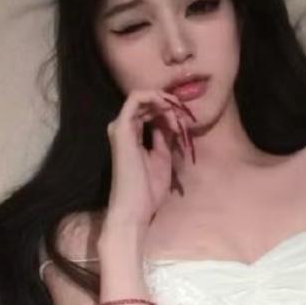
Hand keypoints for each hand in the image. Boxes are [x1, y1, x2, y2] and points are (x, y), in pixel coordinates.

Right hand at [105, 87, 197, 227]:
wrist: (136, 208)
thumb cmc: (148, 189)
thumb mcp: (163, 157)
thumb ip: (164, 137)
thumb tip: (170, 121)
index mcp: (132, 135)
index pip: (149, 110)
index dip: (169, 110)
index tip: (185, 121)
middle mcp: (123, 127)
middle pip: (147, 101)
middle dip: (170, 105)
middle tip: (184, 119)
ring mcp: (120, 127)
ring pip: (142, 96)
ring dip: (165, 103)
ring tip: (179, 119)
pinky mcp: (121, 128)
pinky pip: (136, 99)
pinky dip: (156, 99)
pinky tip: (170, 111)